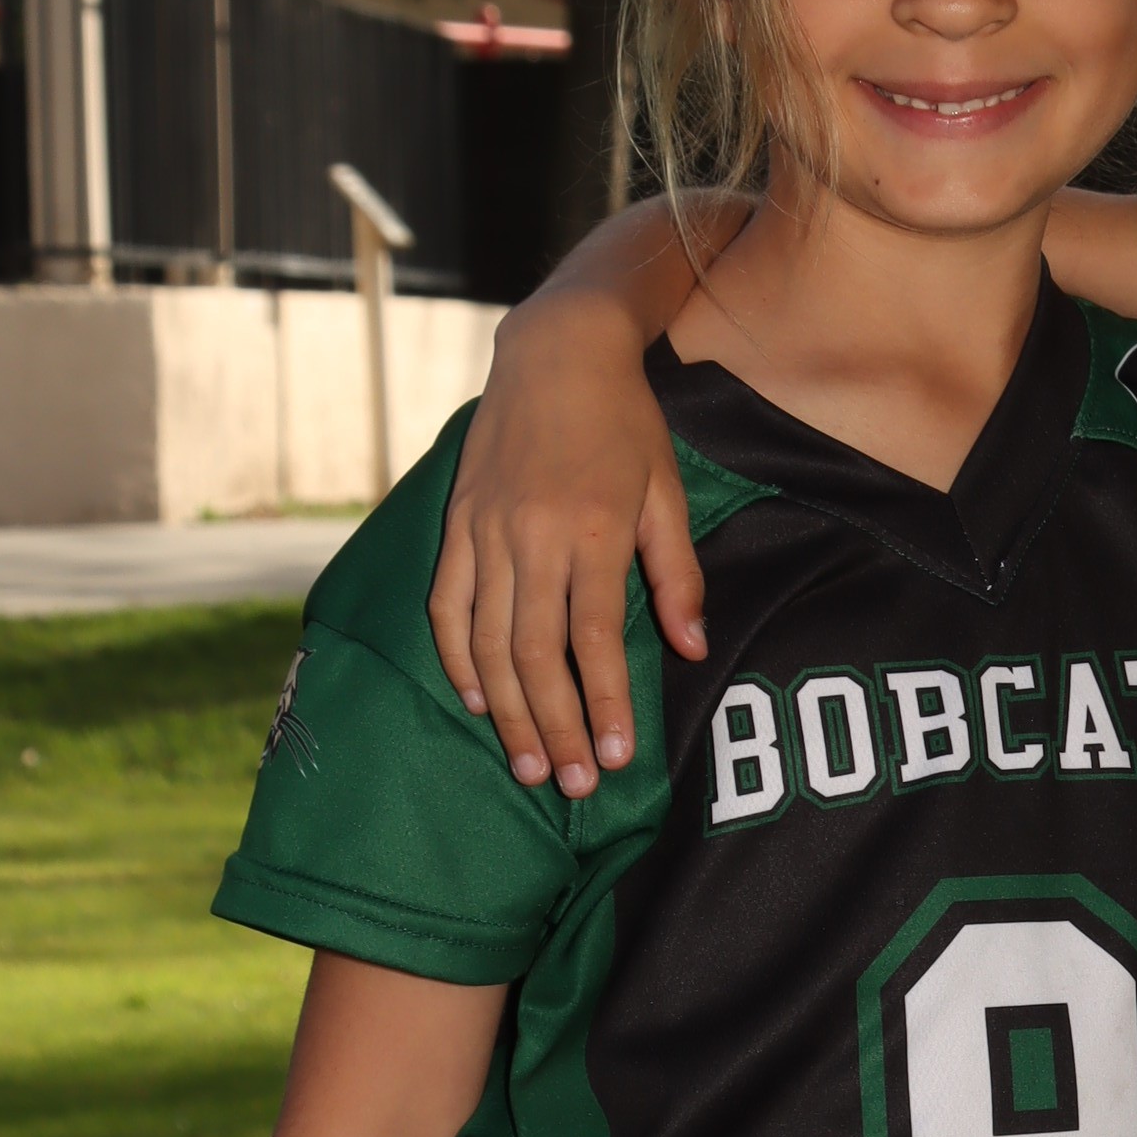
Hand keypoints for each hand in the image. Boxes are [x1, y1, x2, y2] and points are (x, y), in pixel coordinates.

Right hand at [430, 300, 703, 794]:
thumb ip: (677, 575)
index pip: (594, 640)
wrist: (556, 353)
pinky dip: (456, 658)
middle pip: (535, 655)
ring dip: (507, 711)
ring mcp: (485, 531)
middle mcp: (531, 537)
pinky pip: (446, 604)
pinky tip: (475, 699)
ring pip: (486, 641)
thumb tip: (690, 650)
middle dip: (555, 726)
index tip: (618, 757)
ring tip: (528, 763)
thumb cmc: (624, 425)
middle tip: (573, 783)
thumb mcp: (665, 493)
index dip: (605, 705)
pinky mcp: (455, 523)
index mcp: (591, 532)